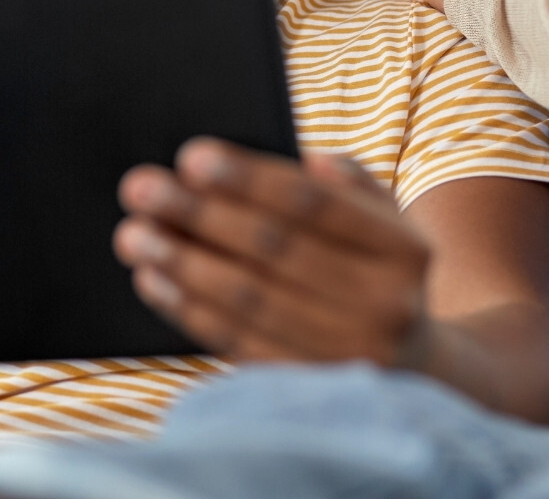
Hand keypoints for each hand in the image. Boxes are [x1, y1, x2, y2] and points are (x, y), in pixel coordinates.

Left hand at [113, 139, 431, 365]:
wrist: (414, 367)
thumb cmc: (380, 268)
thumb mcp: (387, 217)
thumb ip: (350, 182)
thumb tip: (306, 159)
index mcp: (405, 249)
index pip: (315, 204)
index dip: (250, 179)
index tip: (192, 156)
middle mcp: (384, 306)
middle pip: (274, 251)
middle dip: (199, 215)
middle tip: (141, 187)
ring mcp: (346, 356)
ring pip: (247, 301)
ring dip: (181, 263)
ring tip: (134, 233)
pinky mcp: (306, 392)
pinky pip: (235, 343)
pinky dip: (187, 309)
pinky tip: (153, 278)